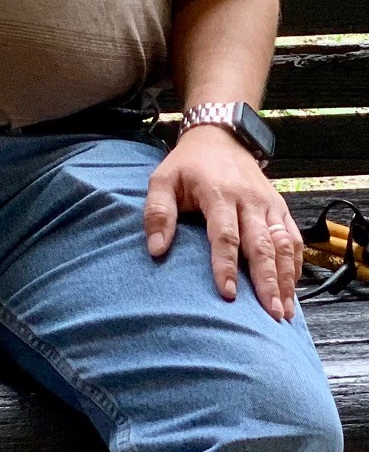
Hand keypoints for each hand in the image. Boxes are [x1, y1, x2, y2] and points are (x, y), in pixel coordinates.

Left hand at [143, 125, 302, 321]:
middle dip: (267, 281)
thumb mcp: (162, 180)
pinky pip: (293, 238)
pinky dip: (295, 265)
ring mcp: (268, 204)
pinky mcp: (279, 208)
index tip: (228, 294)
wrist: (220, 137)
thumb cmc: (187, 165)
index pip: (224, 235)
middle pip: (262, 245)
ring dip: (285, 279)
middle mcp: (249, 200)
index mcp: (218, 193)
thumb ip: (157, 213)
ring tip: (284, 311)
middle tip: (270, 314)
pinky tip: (292, 289)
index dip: (226, 266)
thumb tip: (155, 250)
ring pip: (284, 245)